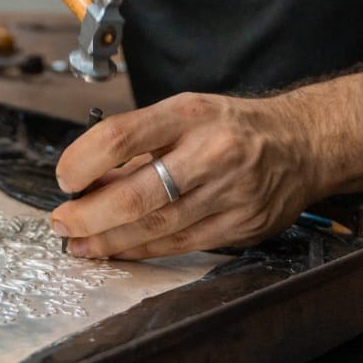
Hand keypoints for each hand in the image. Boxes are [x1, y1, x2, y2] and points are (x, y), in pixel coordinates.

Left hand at [50, 92, 319, 258]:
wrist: (301, 145)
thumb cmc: (231, 127)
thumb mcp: (186, 112)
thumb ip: (139, 140)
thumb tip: (86, 176)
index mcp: (190, 114)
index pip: (122, 136)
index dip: (82, 161)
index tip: (63, 178)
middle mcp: (211, 153)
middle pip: (137, 194)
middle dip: (89, 215)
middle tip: (61, 222)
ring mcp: (230, 194)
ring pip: (157, 227)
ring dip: (109, 240)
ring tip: (79, 244)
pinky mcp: (241, 226)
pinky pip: (181, 246)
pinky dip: (142, 250)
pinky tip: (117, 250)